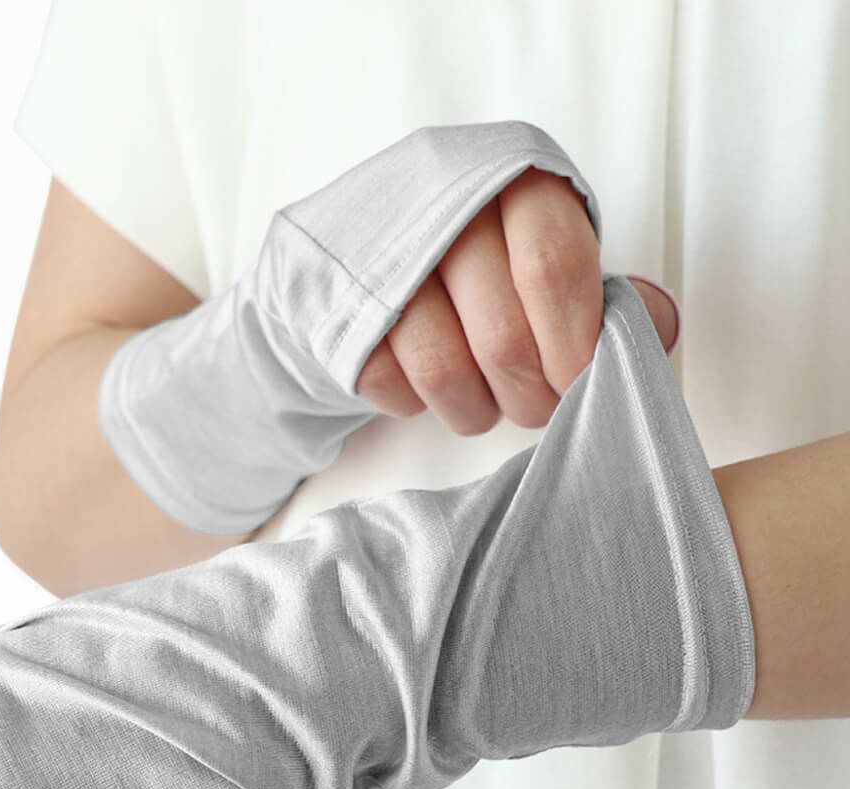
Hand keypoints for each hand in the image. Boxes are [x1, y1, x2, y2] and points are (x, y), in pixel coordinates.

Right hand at [355, 166, 679, 432]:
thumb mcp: (548, 242)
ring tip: (487, 405)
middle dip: (531, 395)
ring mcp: (381, 253)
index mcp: (512, 174)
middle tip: (538, 406)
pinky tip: (431, 384)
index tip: (581, 382)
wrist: (356, 239)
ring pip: (442, 369)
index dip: (574, 344)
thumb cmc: (477, 249)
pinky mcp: (339, 303)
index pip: (552, 268)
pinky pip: (390, 384)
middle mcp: (442, 202)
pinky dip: (418, 403)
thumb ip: (599, 286)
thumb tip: (653, 329)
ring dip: (475, 409)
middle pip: (502, 335)